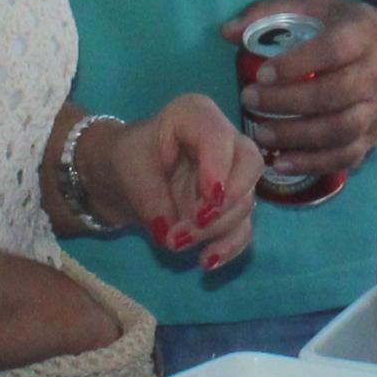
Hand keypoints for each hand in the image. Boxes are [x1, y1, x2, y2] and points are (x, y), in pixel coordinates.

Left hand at [95, 97, 256, 269]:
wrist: (127, 179)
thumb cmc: (129, 160)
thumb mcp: (128, 169)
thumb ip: (148, 197)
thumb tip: (170, 234)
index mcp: (197, 116)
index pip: (219, 136)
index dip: (219, 166)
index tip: (210, 198)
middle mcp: (225, 142)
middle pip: (249, 166)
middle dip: (226, 201)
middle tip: (195, 223)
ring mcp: (233, 175)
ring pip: (245, 202)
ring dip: (216, 229)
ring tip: (176, 243)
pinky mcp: (231, 207)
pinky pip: (243, 228)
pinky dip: (228, 247)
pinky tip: (206, 260)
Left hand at [222, 0, 376, 184]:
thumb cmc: (350, 26)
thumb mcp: (317, 5)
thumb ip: (271, 12)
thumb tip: (225, 31)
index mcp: (361, 35)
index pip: (333, 50)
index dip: (297, 64)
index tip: (261, 73)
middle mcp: (375, 73)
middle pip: (333, 94)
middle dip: (287, 102)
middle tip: (249, 100)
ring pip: (340, 130)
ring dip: (297, 137)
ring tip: (261, 135)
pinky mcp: (375, 134)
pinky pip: (347, 155)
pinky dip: (314, 163)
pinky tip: (283, 163)